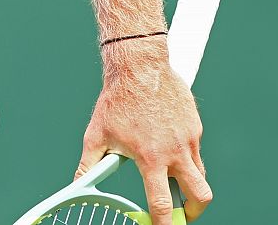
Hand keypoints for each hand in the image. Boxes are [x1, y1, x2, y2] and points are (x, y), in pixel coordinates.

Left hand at [76, 42, 212, 223]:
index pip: (163, 203)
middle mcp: (175, 152)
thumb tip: (77, 182)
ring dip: (191, 184)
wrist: (140, 67)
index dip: (165, 223)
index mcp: (151, 158)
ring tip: (175, 183)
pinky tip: (169, 146)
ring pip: (200, 174)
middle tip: (183, 214)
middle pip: (200, 196)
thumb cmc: (117, 100)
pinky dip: (186, 157)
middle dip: (193, 212)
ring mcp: (189, 139)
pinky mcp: (195, 127)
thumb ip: (90, 163)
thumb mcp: (97, 134)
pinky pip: (195, 151)